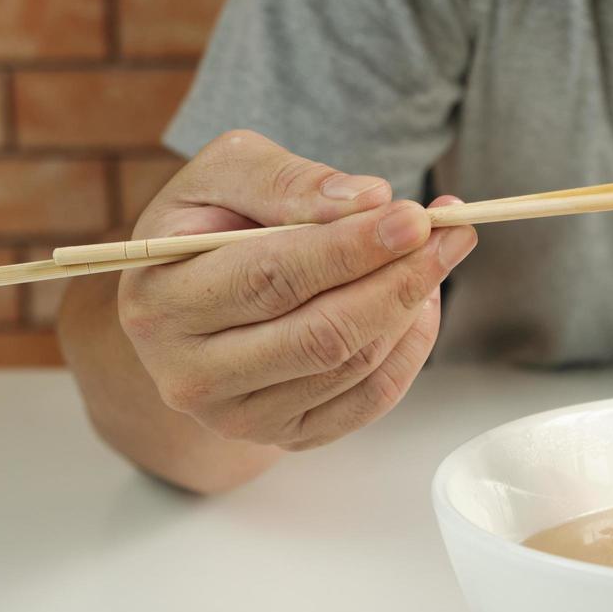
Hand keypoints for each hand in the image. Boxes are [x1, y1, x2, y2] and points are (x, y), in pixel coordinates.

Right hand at [117, 130, 475, 450]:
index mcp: (162, 302)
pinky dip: (410, 348)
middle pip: (321, 334)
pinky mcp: (287, 437)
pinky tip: (419, 301)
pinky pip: (370, 400)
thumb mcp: (225, 175)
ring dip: (410, 307)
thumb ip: (286, 181)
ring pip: (353, 367)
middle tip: (450, 234)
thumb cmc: (209, 227)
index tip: (414, 218)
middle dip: (397, 279)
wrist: (191, 302)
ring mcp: (240, 417)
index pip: (272, 277)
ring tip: (433, 255)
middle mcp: (192, 375)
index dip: (351, 248)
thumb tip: (366, 200)